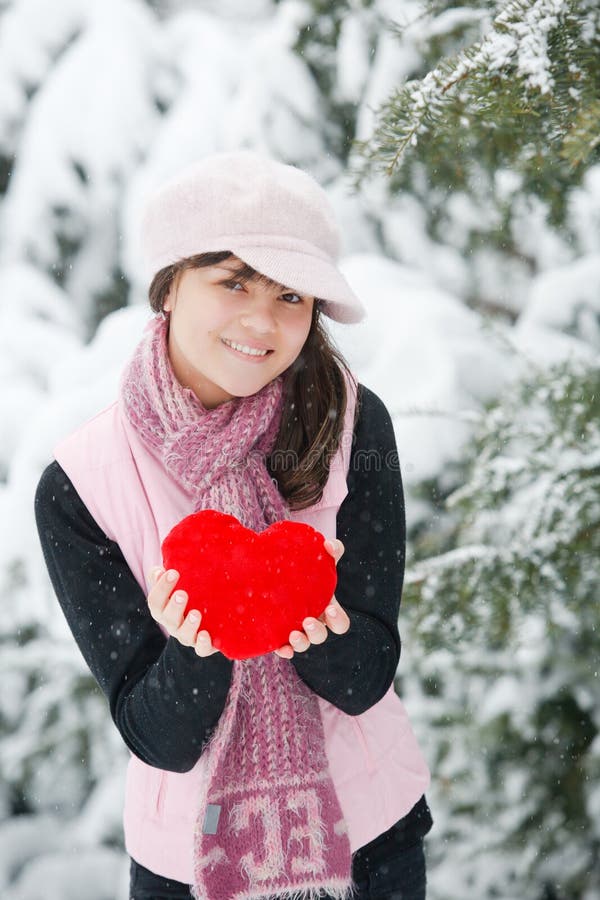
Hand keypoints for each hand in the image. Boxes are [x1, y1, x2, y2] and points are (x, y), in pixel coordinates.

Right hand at [146, 566, 217, 657]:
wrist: (208, 623)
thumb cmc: (189, 598)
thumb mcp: (176, 587)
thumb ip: (166, 577)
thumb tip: (158, 570)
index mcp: (163, 610)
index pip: (155, 601)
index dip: (162, 587)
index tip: (173, 573)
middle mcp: (173, 624)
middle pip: (167, 618)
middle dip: (174, 606)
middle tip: (182, 594)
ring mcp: (187, 636)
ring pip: (184, 635)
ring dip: (189, 625)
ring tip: (196, 614)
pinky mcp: (203, 646)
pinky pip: (201, 650)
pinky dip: (202, 644)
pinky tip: (205, 635)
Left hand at [273, 538, 349, 659]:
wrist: (282, 568)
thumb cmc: (308, 566)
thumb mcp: (322, 557)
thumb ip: (332, 549)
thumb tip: (330, 545)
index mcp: (327, 608)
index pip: (340, 624)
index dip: (337, 620)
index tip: (330, 609)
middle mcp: (314, 622)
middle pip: (321, 636)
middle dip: (316, 632)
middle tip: (307, 620)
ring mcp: (297, 629)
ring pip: (303, 644)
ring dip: (300, 643)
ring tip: (293, 634)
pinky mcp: (279, 632)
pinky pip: (282, 647)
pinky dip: (283, 650)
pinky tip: (279, 647)